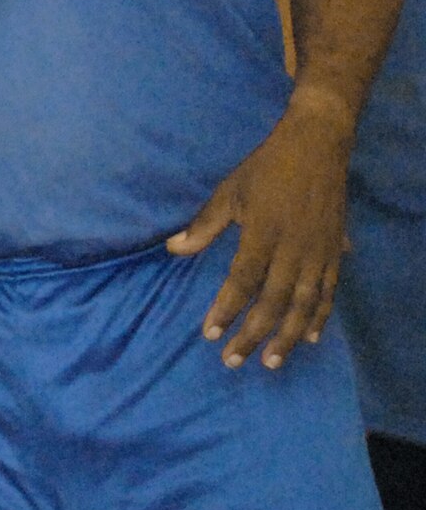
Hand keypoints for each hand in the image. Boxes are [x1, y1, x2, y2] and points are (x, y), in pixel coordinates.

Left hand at [167, 100, 352, 368]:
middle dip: (252, 334)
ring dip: (286, 336)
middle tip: (232, 360)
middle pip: (273, 302)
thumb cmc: (266, 168)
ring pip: (304, 305)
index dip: (226, 309)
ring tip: (271, 362)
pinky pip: (329, 292)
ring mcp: (319, 253)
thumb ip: (204, 225)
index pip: (242, 282)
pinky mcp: (336, 252)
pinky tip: (308, 337)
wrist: (317, 146)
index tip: (209, 333)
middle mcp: (293, 249)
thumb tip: (173, 249)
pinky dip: (319, 317)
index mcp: (263, 234)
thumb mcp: (229, 191)